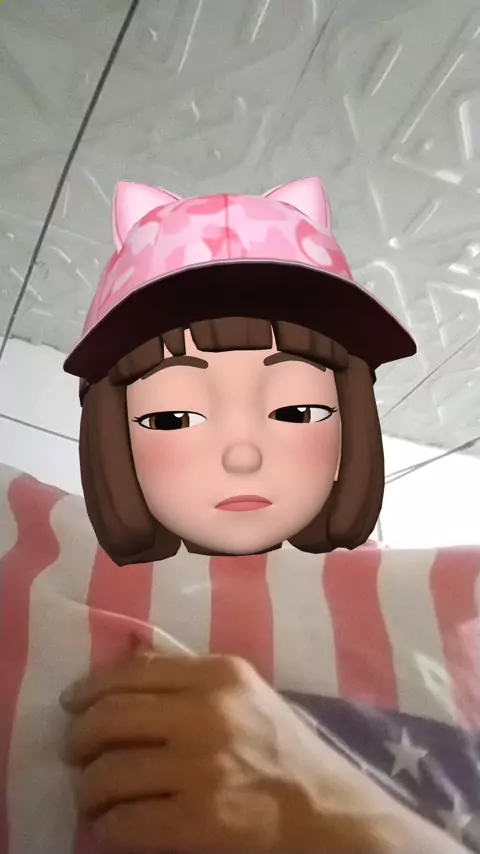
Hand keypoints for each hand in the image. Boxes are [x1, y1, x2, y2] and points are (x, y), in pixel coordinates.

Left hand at [60, 644, 396, 853]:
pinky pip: (123, 822)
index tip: (72, 704)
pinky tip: (112, 825)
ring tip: (90, 795)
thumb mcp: (244, 692)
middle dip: (78, 739)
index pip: (130, 672)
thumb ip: (188, 673)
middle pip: (109, 718)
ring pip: (107, 774)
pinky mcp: (198, 822)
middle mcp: (207, 714)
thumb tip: (126, 651)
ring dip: (87, 790)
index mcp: (218, 676)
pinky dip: (107, 827)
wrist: (324, 814)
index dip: (88, 689)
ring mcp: (201, 769)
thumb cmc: (281, 749)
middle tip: (74, 753)